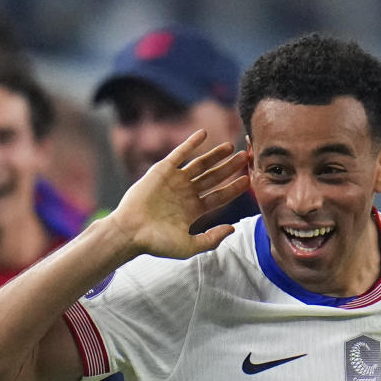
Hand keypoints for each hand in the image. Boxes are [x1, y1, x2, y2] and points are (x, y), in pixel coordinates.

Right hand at [109, 130, 249, 260]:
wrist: (131, 232)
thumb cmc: (157, 243)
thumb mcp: (189, 246)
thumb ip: (211, 239)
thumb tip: (233, 228)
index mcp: (194, 210)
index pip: (219, 196)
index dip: (234, 188)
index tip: (248, 180)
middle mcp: (186, 194)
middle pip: (213, 178)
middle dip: (230, 168)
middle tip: (246, 157)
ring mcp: (175, 181)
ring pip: (200, 164)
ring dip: (215, 155)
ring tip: (231, 146)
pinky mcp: (162, 170)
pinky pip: (179, 153)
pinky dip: (191, 143)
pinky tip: (203, 134)